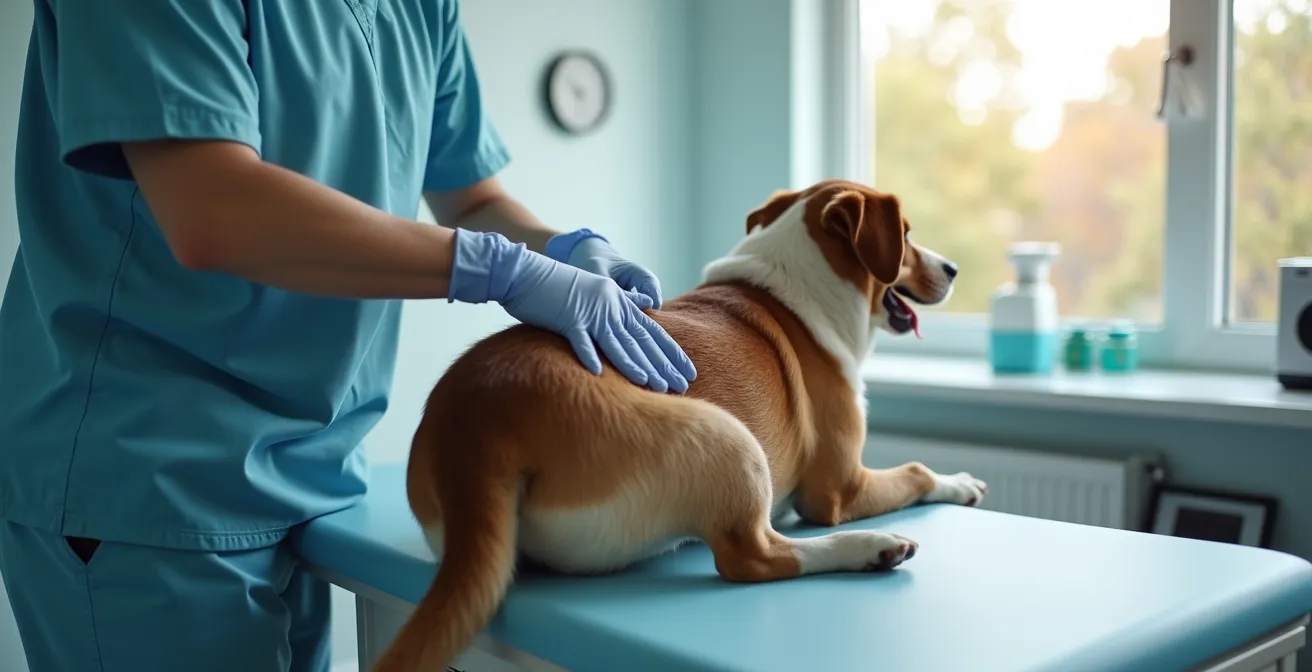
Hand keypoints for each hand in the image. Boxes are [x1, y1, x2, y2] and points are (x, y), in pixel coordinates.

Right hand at [447, 228, 696, 392]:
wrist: (523, 271)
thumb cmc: (554, 288)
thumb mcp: (589, 295)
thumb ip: (611, 308)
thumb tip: (634, 316)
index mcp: (616, 301)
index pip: (649, 331)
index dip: (670, 352)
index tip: (687, 371)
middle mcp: (609, 305)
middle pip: (640, 340)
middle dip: (662, 365)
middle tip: (681, 386)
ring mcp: (588, 311)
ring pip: (617, 343)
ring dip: (636, 366)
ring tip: (654, 386)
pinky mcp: (566, 317)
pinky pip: (580, 340)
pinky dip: (588, 355)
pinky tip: (600, 373)